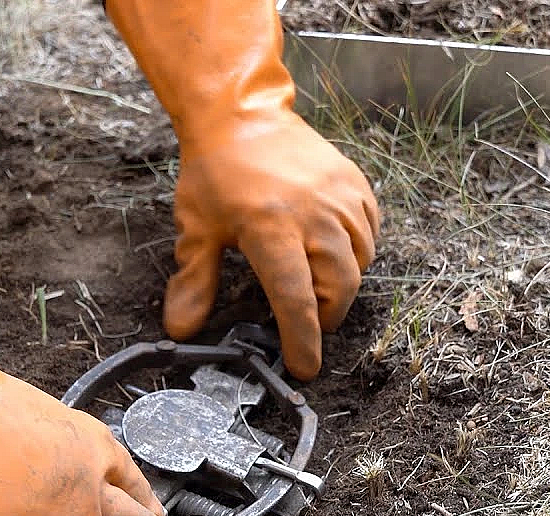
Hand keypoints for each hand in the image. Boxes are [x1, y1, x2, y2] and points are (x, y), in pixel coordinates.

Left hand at [168, 114, 379, 379]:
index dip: (302, 340)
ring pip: (359, 263)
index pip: (295, 299)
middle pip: (339, 287)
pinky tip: (328, 251)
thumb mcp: (196, 229)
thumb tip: (181, 330)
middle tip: (305, 323)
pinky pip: (369, 234)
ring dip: (340, 285)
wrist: (242, 114)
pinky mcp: (355, 185)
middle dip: (325, 317)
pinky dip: (355, 252)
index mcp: (271, 227)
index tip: (304, 368)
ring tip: (313, 283)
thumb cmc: (216, 173)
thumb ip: (194, 282)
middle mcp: (314, 213)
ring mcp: (340, 197)